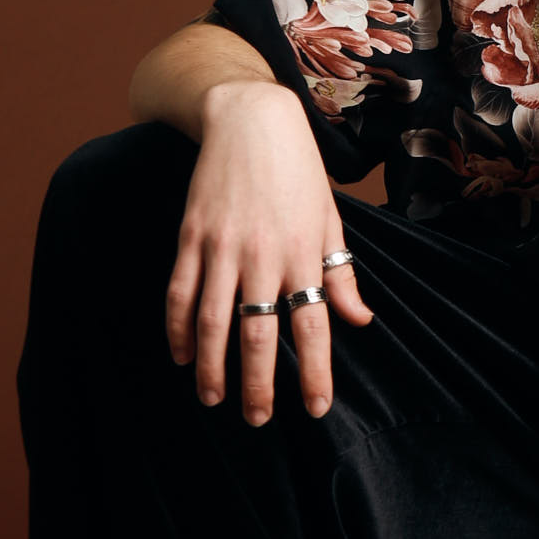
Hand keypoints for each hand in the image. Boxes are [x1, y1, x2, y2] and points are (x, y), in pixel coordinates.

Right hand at [165, 80, 372, 423]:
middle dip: (257, 384)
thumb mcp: (329, 220)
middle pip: (260, 334)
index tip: (313, 409)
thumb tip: (360, 322)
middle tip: (255, 420)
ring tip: (214, 399)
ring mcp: (223, 246)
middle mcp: (264, 256)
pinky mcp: (191, 235)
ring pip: (213, 321)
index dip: (313, 372)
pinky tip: (181, 355)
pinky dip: (177, 328)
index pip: (313, 326)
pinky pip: (180, 291)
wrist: (251, 119)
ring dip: (212, 366)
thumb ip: (340, 275)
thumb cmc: (298, 173)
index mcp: (304, 254)